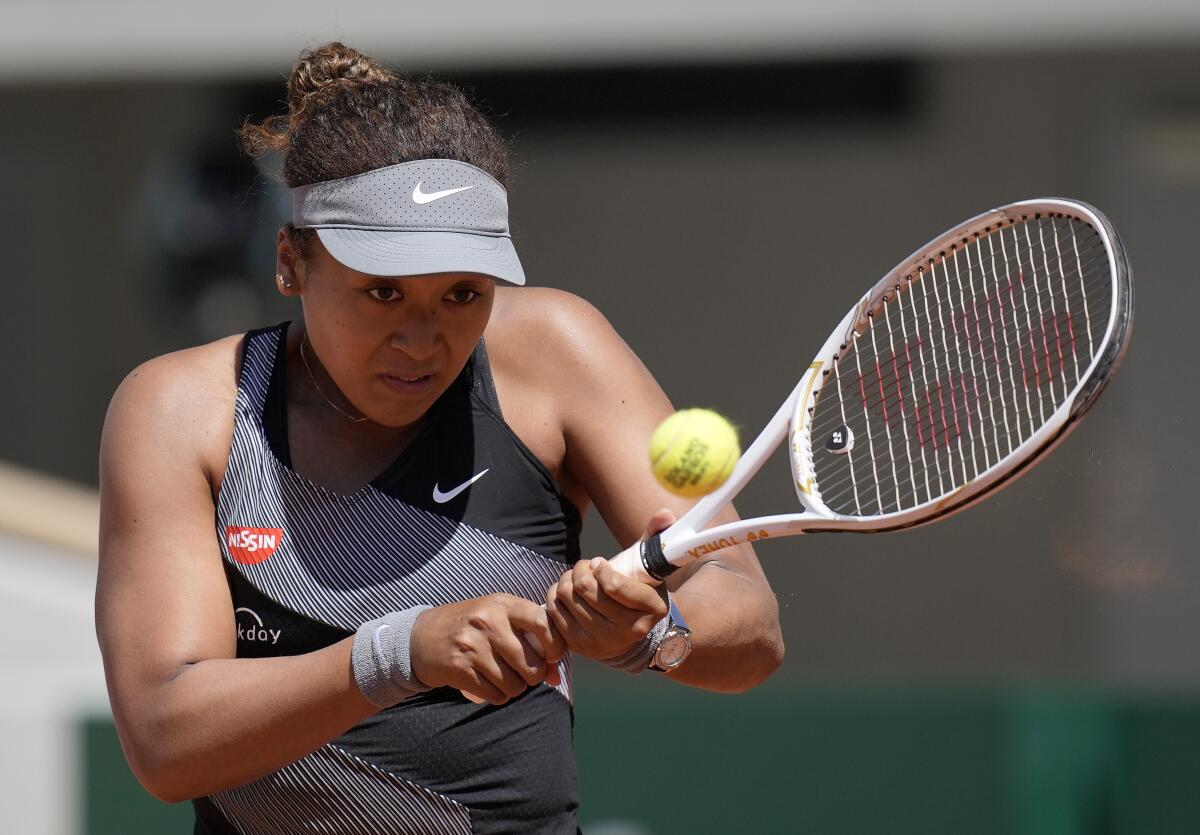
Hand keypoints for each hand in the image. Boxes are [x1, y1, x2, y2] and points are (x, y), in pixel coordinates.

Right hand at [411, 594, 566, 705]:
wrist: (421, 637)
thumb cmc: (471, 626)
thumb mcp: (498, 619)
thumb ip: (530, 639)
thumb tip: (556, 676)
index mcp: (502, 604)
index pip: (543, 623)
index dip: (555, 645)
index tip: (551, 656)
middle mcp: (488, 622)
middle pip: (532, 664)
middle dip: (533, 675)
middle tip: (523, 672)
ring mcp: (472, 646)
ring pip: (515, 685)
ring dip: (514, 688)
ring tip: (504, 677)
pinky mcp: (460, 669)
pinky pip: (496, 695)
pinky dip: (498, 696)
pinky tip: (489, 684)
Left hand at [545, 509, 675, 661]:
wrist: (633, 633)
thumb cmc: (640, 592)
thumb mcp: (651, 566)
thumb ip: (657, 537)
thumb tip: (665, 513)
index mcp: (652, 610)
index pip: (613, 585)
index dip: (600, 568)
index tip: (601, 563)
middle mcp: (629, 632)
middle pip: (584, 588)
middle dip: (581, 569)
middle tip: (587, 567)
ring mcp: (602, 642)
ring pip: (567, 597)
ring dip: (567, 580)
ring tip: (578, 578)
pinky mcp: (580, 646)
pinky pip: (554, 611)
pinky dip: (556, 595)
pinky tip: (569, 593)